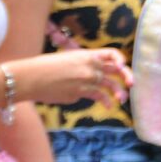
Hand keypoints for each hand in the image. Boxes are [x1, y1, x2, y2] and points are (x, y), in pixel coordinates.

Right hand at [13, 49, 131, 107]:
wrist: (29, 78)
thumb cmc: (43, 67)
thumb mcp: (67, 58)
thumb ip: (84, 64)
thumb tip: (95, 76)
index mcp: (87, 55)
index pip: (112, 54)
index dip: (120, 60)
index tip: (123, 67)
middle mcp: (89, 67)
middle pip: (115, 72)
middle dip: (127, 78)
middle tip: (131, 84)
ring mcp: (86, 81)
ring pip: (109, 86)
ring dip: (117, 93)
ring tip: (121, 99)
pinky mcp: (80, 93)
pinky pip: (96, 96)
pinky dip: (103, 101)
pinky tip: (107, 106)